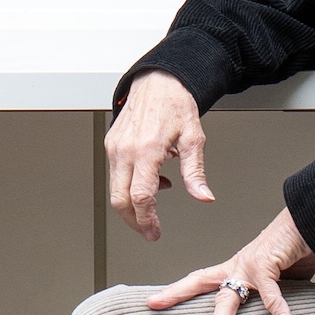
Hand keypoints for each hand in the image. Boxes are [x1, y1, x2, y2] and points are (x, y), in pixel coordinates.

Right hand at [106, 71, 209, 242]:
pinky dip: (129, 185)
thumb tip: (203, 196)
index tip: (154, 232)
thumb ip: (195, 172)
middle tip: (149, 230)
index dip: (147, 220)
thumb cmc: (175, 105)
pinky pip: (115, 174)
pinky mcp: (111, 144)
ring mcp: (114, 147)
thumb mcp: (194, 138)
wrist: (157, 82)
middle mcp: (125, 149)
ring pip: (115, 189)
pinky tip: (150, 179)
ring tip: (156, 197)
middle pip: (119, 199)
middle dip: (134, 221)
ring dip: (133, 203)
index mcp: (146, 149)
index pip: (140, 196)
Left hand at [146, 209, 314, 314]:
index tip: (153, 301)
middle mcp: (237, 266)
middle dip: (177, 296)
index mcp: (235, 270)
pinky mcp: (267, 264)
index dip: (177, 291)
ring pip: (228, 300)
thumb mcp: (280, 281)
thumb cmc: (296, 252)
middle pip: (201, 284)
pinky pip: (272, 297)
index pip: (200, 281)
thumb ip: (272, 300)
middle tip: (153, 307)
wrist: (313, 221)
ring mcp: (250, 265)